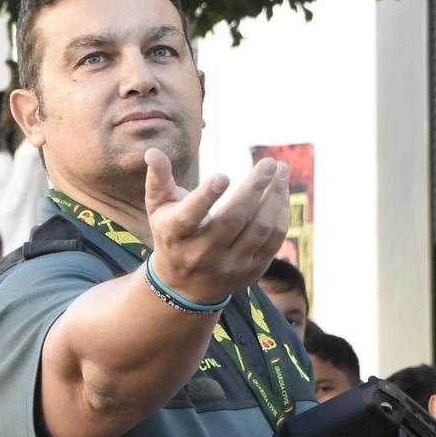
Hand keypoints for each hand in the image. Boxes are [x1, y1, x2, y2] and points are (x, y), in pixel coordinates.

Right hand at [142, 151, 288, 304]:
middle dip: (254, 188)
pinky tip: (281, 193)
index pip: (190, 217)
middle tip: (269, 163)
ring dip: (274, 198)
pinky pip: (273, 241)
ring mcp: (229, 266)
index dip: (206, 197)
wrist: (183, 285)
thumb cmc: (171, 233)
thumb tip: (153, 151)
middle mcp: (202, 254)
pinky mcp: (251, 272)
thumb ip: (158, 179)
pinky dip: (280, 214)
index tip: (223, 176)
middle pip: (233, 220)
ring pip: (259, 230)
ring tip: (281, 171)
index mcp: (175, 235)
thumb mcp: (158, 208)